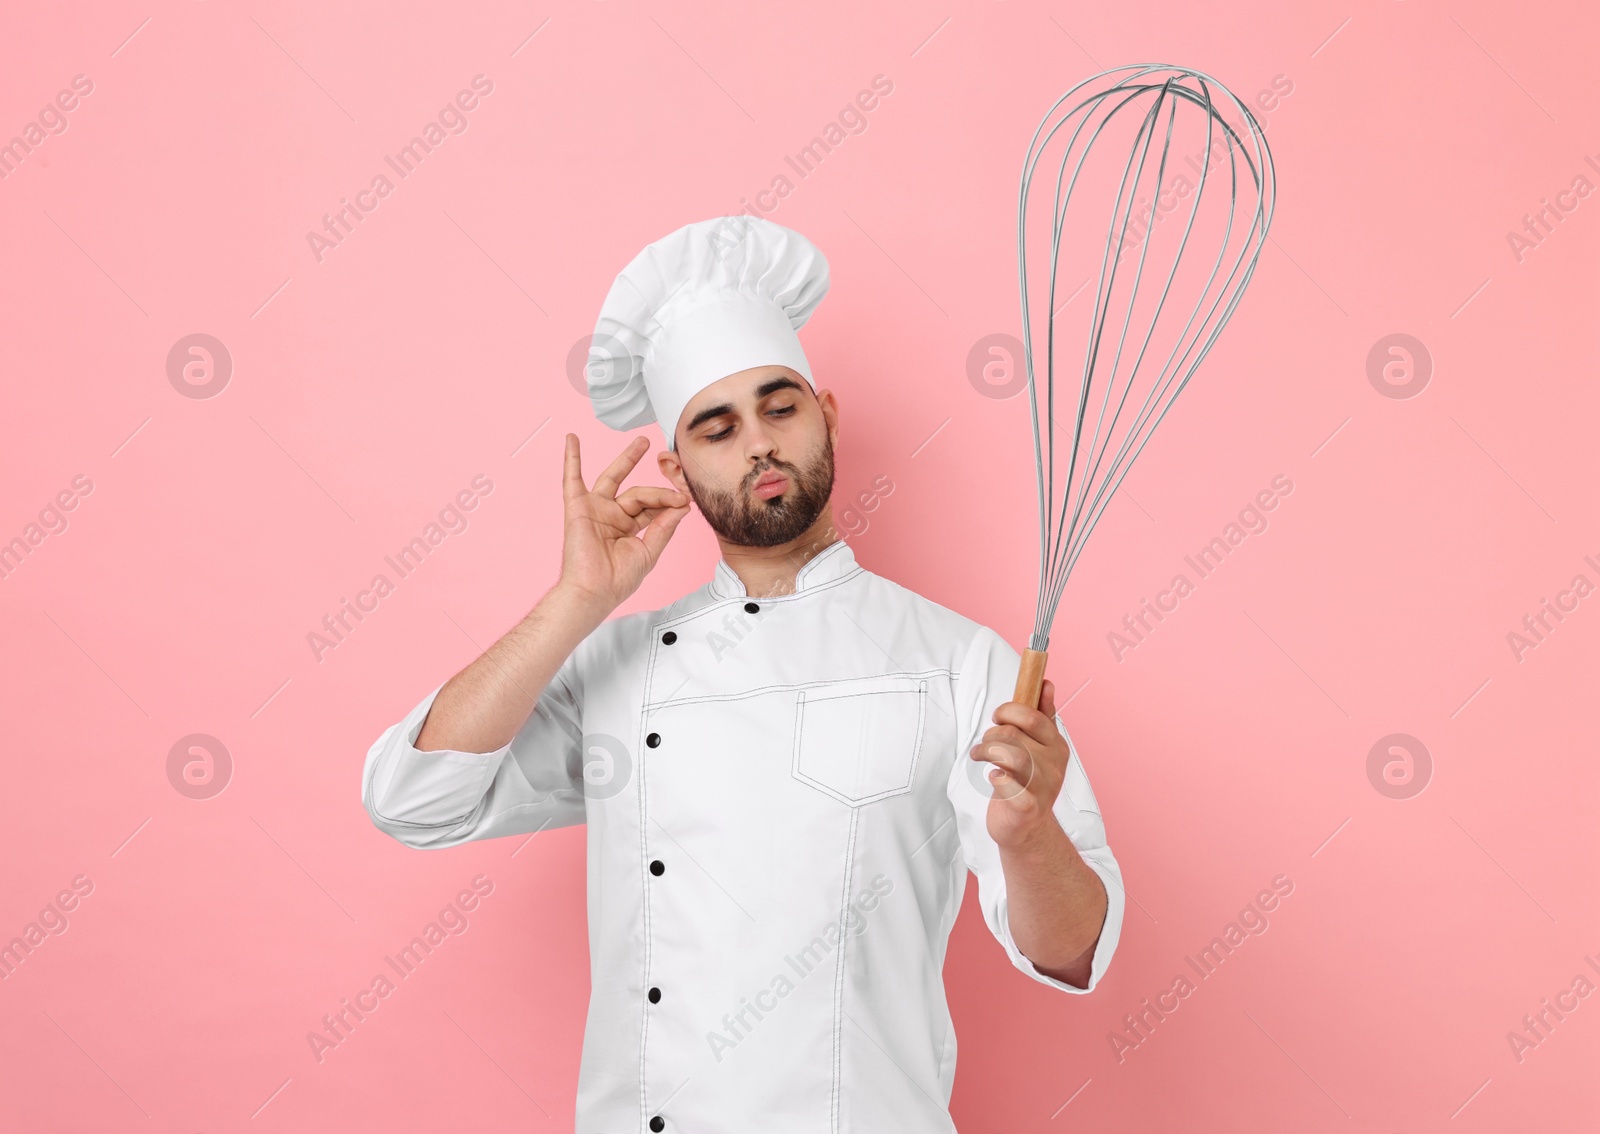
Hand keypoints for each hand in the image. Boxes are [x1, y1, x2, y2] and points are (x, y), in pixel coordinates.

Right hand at [559, 433, 689, 611]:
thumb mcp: (649, 552)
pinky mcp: (578, 508)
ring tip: (643, 441)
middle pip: (638, 492)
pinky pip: (572, 479)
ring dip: (627, 458)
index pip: (652, 507)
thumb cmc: (618, 580)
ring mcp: (595, 510)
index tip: (685, 499)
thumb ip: (664, 527)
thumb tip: (681, 506)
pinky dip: (571, 459)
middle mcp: (612, 517)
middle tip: (670, 461)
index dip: (668, 501)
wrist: (594, 591)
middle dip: (654, 480)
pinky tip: (572, 439)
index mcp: (629, 529)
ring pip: (615, 480)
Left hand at [970, 677, 1069, 850]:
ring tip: (980, 756)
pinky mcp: (1027, 808)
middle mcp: (1053, 765)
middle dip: (991, 734)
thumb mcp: (1038, 746)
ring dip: (987, 752)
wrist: (1027, 828)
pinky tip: (995, 778)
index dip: (1009, 711)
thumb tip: (1046, 683)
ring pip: (1010, 756)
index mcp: (1056, 745)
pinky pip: (1011, 787)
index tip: (998, 717)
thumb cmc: (1027, 781)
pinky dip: (999, 780)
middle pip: (1014, 734)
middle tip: (986, 743)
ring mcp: (1042, 787)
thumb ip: (1042, 715)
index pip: (1033, 716)